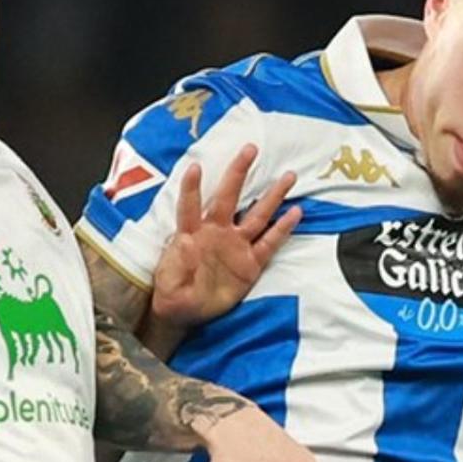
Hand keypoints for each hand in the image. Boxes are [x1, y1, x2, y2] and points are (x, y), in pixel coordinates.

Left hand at [151, 143, 300, 328]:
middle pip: (229, 197)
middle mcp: (216, 233)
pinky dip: (282, 229)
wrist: (185, 312)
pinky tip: (295, 213)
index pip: (190, 207)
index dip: (192, 188)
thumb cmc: (171, 294)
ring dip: (271, 195)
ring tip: (287, 176)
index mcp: (191, 235)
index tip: (195, 166)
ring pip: (256, 215)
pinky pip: (269, 243)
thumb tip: (182, 246)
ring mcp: (235, 246)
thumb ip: (174, 268)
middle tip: (250, 149)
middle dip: (238, 173)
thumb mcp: (167, 286)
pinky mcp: (250, 264)